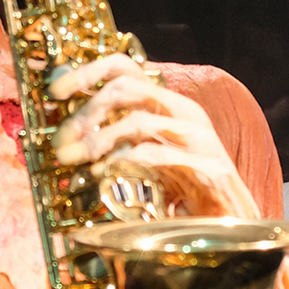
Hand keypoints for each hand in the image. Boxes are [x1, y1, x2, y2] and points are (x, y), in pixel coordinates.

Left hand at [47, 54, 259, 217]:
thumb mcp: (146, 155)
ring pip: (137, 120)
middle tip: (61, 142)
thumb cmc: (185, 189)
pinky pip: (155, 155)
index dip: (86, 72)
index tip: (55, 92)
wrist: (233, 221)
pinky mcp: (206, 166)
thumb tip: (68, 130)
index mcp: (168, 104)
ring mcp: (198, 138)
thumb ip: (117, 138)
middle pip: (126, 88)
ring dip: (97, 141)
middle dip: (86, 113)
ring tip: (75, 161)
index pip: (125, 67)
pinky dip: (123, 163)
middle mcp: (184, 112)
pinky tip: (103, 176)